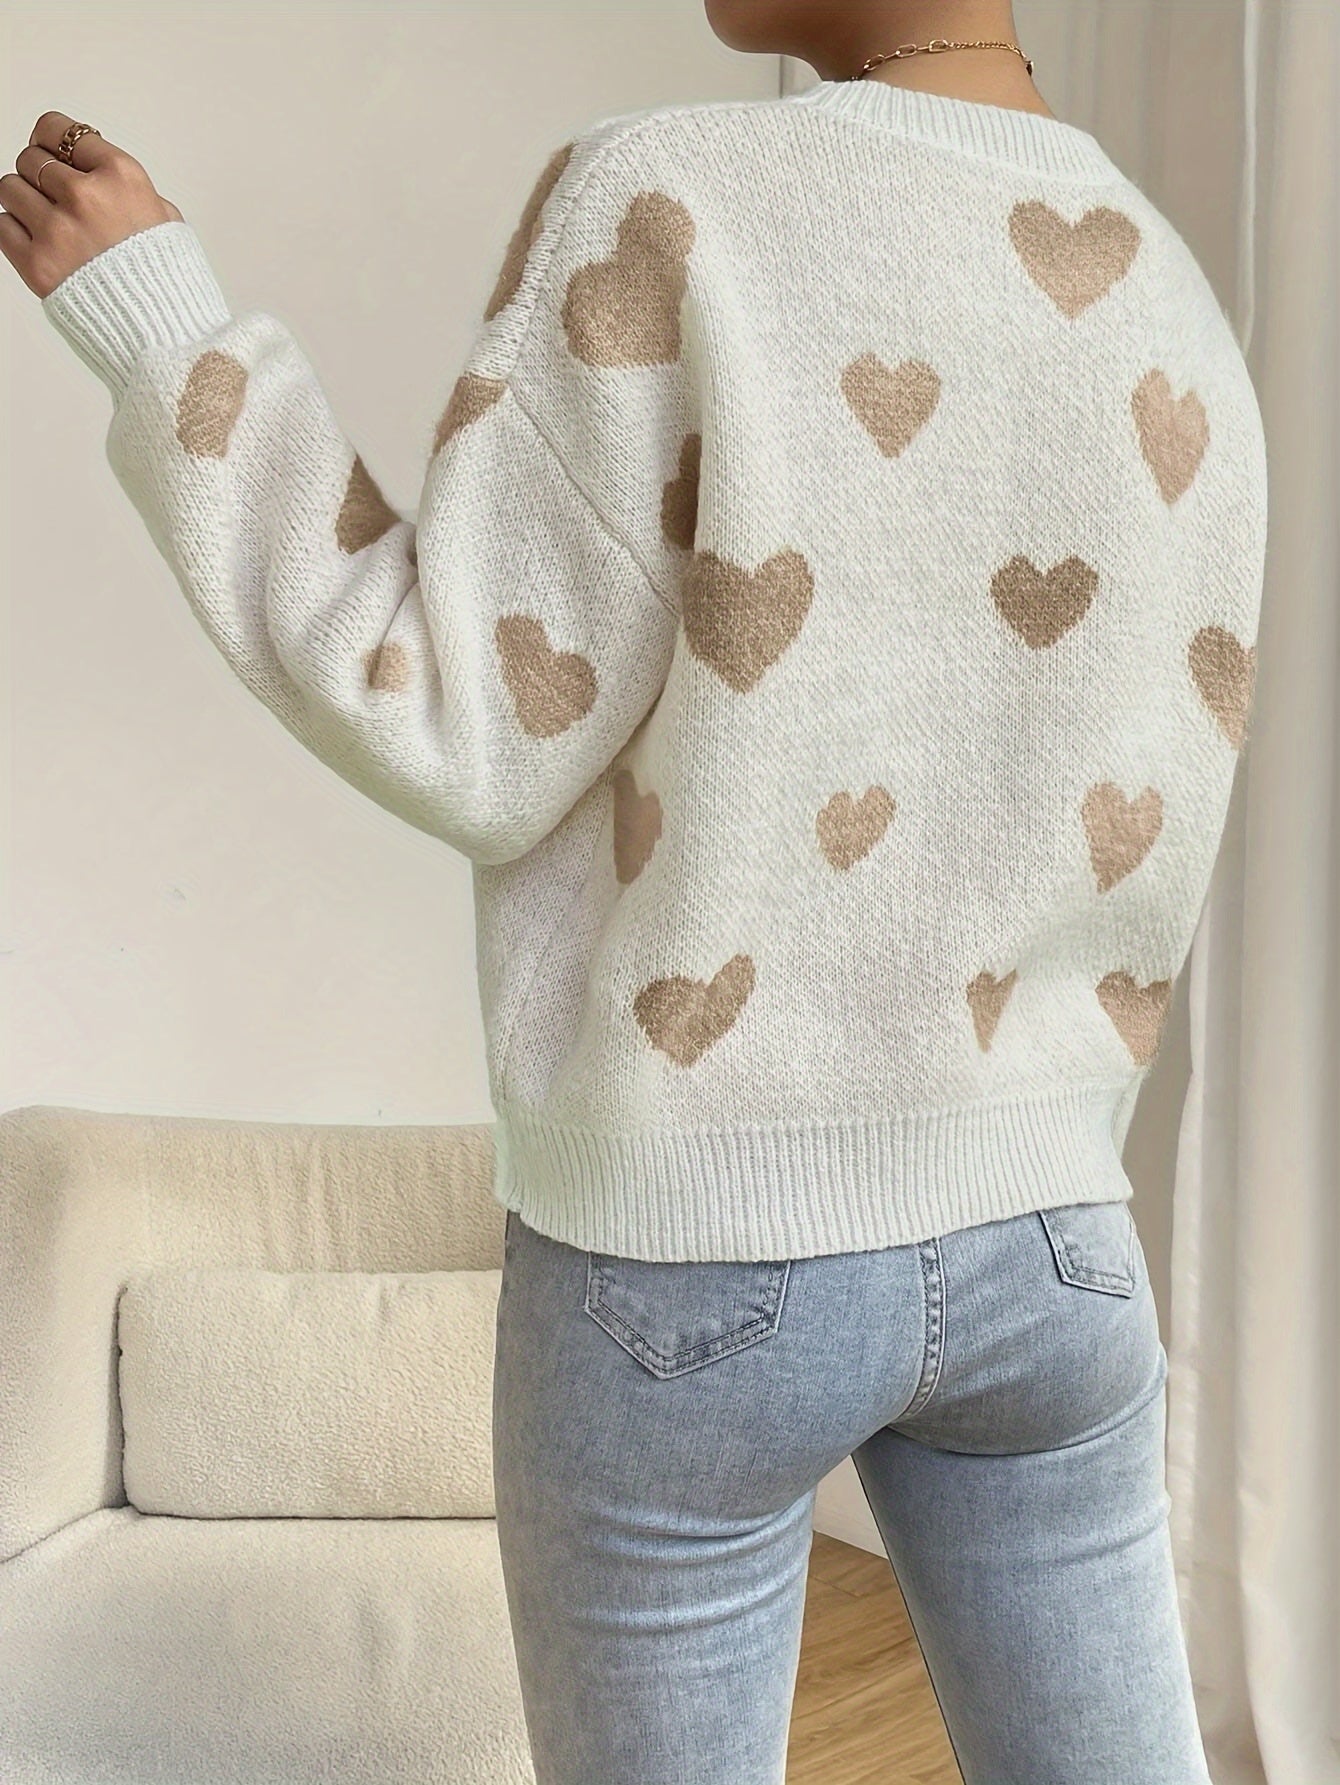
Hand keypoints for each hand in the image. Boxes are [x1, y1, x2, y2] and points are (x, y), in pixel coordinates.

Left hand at [0, 111, 183, 299]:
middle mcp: (86, 197)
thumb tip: (100, 175)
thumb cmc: (169, 282)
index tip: (52, 152)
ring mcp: (57, 230)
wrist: (164, 335)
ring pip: (9, 188)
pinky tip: (38, 244)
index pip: (58, 129)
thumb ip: (129, 190)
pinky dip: (14, 231)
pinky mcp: (36, 264)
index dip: (51, 140)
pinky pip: (2, 226)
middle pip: (30, 159)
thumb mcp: (166, 220)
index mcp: (121, 177)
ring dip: (23, 201)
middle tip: (54, 197)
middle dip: (39, 175)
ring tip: (46, 222)